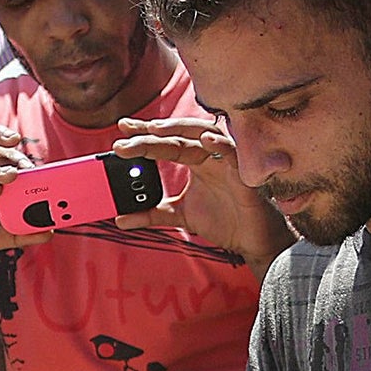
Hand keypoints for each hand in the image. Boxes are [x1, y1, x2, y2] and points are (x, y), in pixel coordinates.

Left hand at [113, 118, 294, 273]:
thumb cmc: (222, 221)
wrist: (250, 241)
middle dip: (152, 134)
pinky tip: (206, 139)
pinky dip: (221, 145)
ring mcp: (226, 162)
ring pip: (202, 135)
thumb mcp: (181, 216)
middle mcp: (209, 156)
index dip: (146, 134)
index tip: (122, 129)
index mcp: (195, 160)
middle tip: (126, 133)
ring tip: (156, 129)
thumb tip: (120, 219)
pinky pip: (233, 154)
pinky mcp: (243, 174)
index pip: (167, 141)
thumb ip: (152, 214)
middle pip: (178, 137)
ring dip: (180, 130)